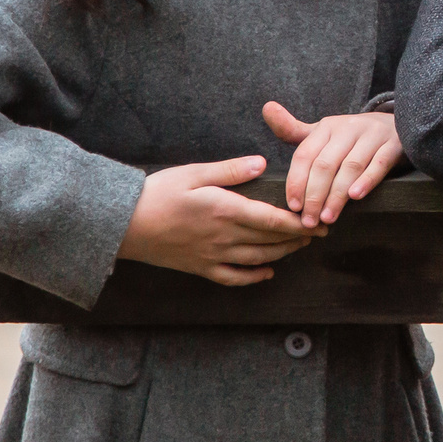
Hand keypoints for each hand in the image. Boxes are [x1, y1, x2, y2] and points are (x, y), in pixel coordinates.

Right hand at [117, 156, 308, 284]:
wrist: (123, 224)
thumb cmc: (157, 193)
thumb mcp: (194, 173)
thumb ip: (230, 170)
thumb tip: (261, 163)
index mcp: (225, 210)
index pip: (272, 220)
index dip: (299, 223)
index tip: (319, 221)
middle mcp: (224, 237)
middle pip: (270, 241)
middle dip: (298, 237)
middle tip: (319, 232)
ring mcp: (213, 256)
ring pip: (258, 259)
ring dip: (283, 254)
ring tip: (300, 246)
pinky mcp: (200, 268)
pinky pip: (234, 278)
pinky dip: (254, 277)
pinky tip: (267, 272)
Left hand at [264, 103, 405, 228]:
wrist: (396, 126)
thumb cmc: (351, 137)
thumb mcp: (323, 133)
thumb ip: (293, 130)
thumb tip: (266, 108)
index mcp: (326, 127)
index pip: (305, 155)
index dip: (296, 181)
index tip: (292, 206)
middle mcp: (348, 128)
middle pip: (325, 164)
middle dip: (314, 195)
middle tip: (308, 220)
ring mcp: (372, 135)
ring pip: (350, 167)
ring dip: (336, 195)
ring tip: (327, 218)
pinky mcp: (393, 145)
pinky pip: (378, 164)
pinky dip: (366, 181)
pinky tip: (355, 197)